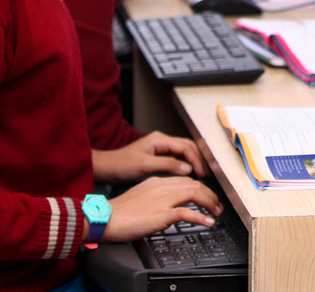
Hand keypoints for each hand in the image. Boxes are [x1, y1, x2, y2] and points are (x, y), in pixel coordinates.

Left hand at [93, 131, 208, 183]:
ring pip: (184, 151)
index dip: (196, 160)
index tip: (202, 173)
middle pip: (188, 146)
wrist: (107, 167)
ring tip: (201, 174)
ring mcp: (160, 147)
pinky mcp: (158, 154)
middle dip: (199, 159)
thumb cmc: (121, 165)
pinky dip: (185, 163)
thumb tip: (187, 168)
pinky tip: (188, 173)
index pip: (185, 147)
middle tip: (207, 174)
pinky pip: (177, 156)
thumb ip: (167, 165)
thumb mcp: (144, 166)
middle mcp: (162, 140)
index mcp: (159, 139)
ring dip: (194, 161)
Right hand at [103, 176, 222, 241]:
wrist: (106, 218)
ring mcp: (163, 200)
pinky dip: (201, 218)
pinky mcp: (162, 214)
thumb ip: (155, 197)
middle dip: (210, 194)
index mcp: (157, 181)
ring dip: (210, 203)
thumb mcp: (140, 196)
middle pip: (194, 184)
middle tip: (217, 205)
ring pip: (195, 193)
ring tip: (216, 212)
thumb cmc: (119, 211)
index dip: (200, 188)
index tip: (207, 197)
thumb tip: (168, 206)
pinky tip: (208, 223)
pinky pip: (188, 213)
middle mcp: (162, 187)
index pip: (185, 180)